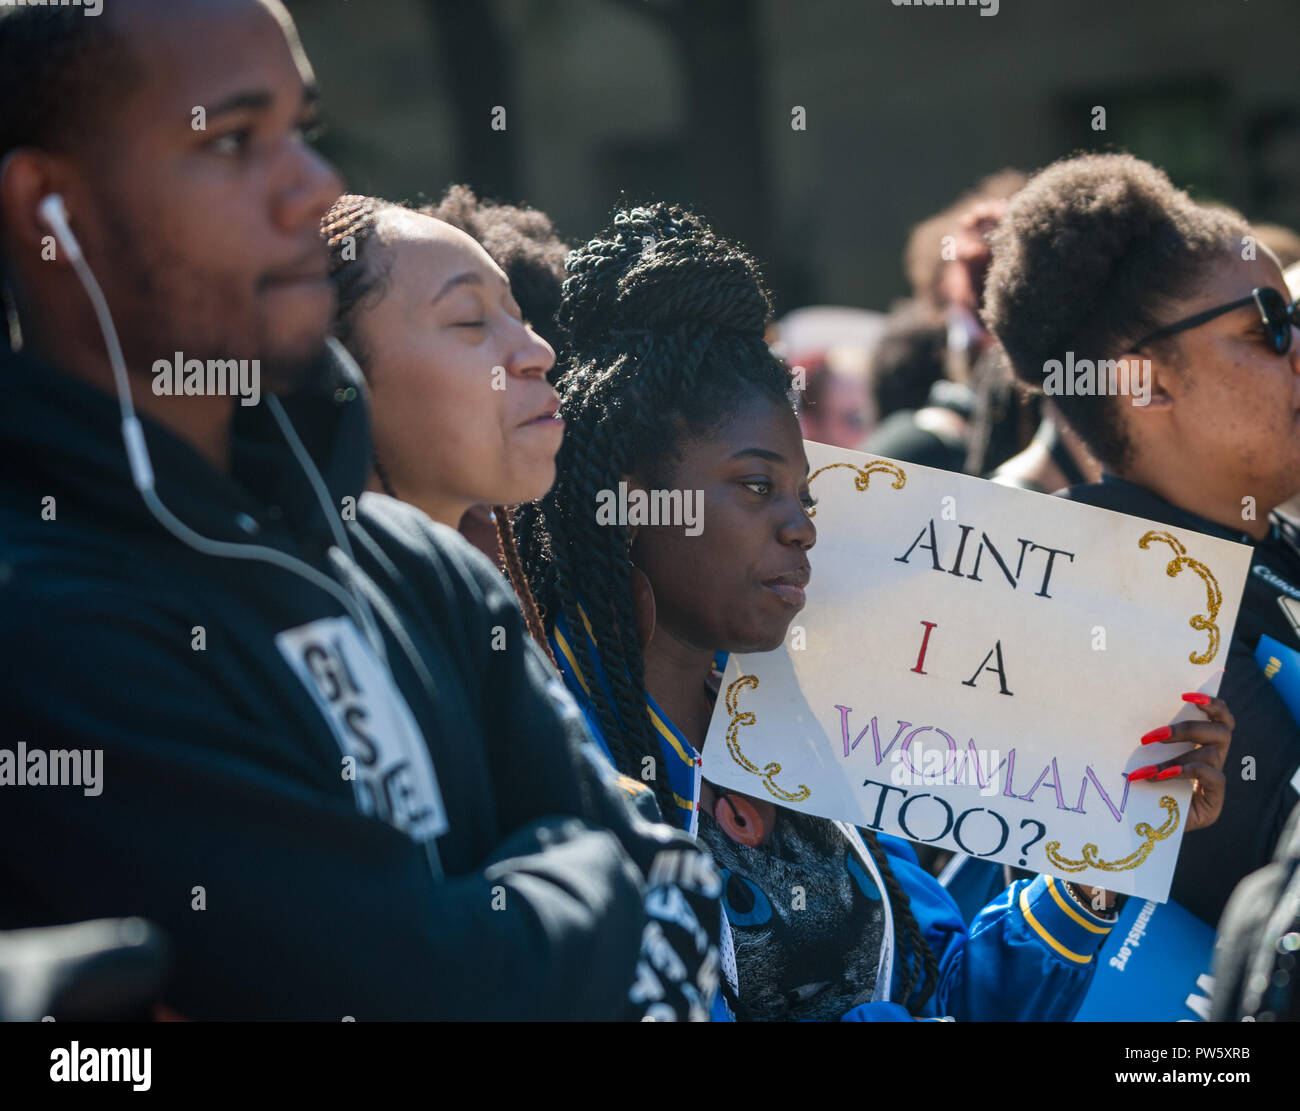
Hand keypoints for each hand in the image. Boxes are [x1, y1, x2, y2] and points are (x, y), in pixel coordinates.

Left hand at [1128, 693, 1234, 832]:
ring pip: (1212, 753)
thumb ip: (1150, 741)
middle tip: (1151, 736)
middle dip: (1186, 729)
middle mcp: (1214, 759)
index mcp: (1201, 744)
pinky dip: (1185, 772)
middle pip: (1221, 730)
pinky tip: (1160, 776)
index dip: (1211, 703)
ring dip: (1175, 756)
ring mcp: (1215, 780)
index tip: (1185, 694)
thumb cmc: (1141, 788)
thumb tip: (1126, 711)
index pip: (1220, 717)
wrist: (1145, 828)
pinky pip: (1213, 776)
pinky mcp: (1214, 801)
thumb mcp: (1145, 758)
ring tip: (1145, 768)